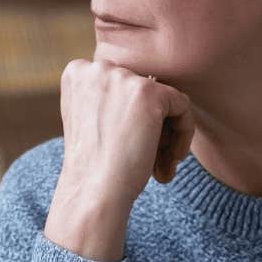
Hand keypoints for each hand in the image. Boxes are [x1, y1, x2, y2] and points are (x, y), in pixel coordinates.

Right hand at [43, 57, 196, 261]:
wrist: (93, 193)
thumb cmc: (94, 168)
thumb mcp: (92, 123)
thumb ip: (110, 100)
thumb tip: (149, 96)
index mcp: (77, 73)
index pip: (124, 86)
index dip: (131, 118)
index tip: (128, 146)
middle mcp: (97, 68)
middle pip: (144, 91)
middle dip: (152, 128)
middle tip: (151, 162)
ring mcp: (123, 77)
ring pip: (165, 100)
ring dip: (168, 135)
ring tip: (161, 166)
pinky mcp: (149, 92)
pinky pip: (183, 106)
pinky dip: (184, 134)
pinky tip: (172, 160)